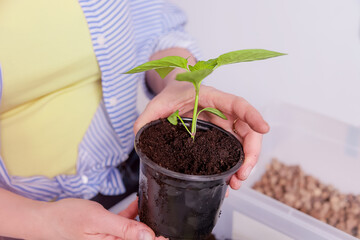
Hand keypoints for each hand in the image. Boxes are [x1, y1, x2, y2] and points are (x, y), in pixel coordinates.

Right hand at [39, 198, 165, 239]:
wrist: (47, 218)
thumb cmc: (67, 219)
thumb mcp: (99, 221)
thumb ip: (124, 229)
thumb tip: (148, 237)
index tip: (167, 234)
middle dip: (150, 231)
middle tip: (162, 218)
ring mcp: (110, 239)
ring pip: (133, 232)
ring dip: (141, 221)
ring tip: (149, 206)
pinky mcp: (106, 232)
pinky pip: (124, 225)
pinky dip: (131, 215)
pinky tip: (136, 204)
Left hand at [134, 81, 268, 189]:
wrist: (175, 92)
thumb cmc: (172, 93)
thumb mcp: (158, 102)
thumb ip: (147, 117)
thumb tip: (138, 136)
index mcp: (213, 98)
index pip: (238, 104)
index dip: (253, 115)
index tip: (264, 128)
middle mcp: (223, 113)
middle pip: (247, 131)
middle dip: (250, 154)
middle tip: (241, 176)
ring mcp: (223, 126)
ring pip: (242, 145)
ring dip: (243, 165)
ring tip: (235, 184)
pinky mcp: (218, 138)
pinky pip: (231, 152)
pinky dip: (232, 167)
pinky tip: (226, 181)